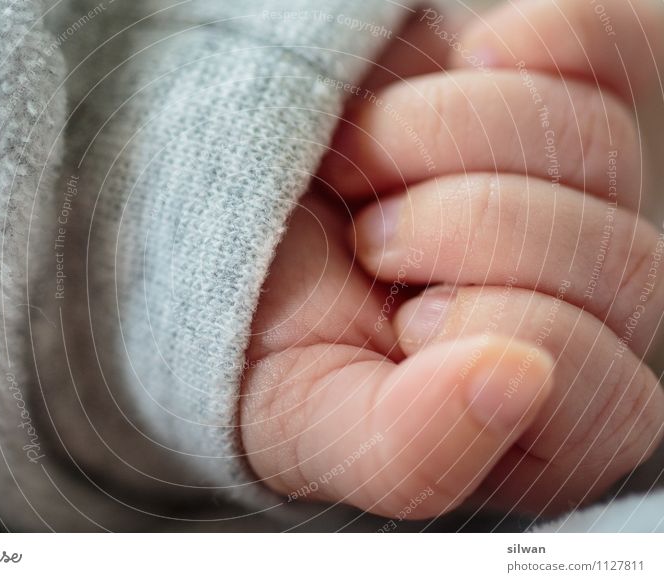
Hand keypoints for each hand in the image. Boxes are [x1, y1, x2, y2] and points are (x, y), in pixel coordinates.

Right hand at [241, 0, 663, 519]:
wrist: (239, 229)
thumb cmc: (274, 337)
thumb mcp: (308, 423)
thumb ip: (409, 454)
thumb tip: (518, 380)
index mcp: (552, 427)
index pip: (608, 403)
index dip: (487, 337)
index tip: (396, 324)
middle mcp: (593, 315)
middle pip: (623, 267)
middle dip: (455, 234)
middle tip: (372, 239)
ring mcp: (588, 200)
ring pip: (597, 148)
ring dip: (443, 139)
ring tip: (368, 164)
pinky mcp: (575, 98)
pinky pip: (624, 48)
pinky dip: (554, 39)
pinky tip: (477, 58)